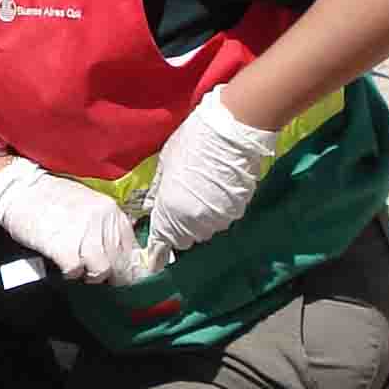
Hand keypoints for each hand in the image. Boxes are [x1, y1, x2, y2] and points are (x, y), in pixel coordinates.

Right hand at [0, 158, 140, 284]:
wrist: (20, 189)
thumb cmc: (50, 197)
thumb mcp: (87, 204)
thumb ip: (104, 225)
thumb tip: (117, 253)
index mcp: (111, 210)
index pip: (134, 249)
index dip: (128, 267)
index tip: (120, 274)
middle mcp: (102, 221)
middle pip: (120, 263)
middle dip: (109, 274)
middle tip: (94, 273)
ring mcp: (84, 233)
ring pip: (102, 270)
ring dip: (89, 274)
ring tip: (78, 268)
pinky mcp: (64, 247)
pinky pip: (76, 271)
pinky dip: (69, 273)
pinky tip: (62, 266)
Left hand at [147, 91, 276, 254]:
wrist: (232, 132)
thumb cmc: (193, 142)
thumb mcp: (165, 163)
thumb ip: (157, 191)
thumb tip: (150, 207)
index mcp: (171, 211)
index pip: (162, 242)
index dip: (158, 249)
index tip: (156, 256)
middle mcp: (194, 222)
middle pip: (184, 239)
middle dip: (179, 229)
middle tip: (180, 208)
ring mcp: (218, 219)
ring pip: (204, 231)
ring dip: (199, 222)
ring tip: (199, 197)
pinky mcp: (238, 212)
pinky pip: (221, 220)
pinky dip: (216, 213)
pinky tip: (216, 194)